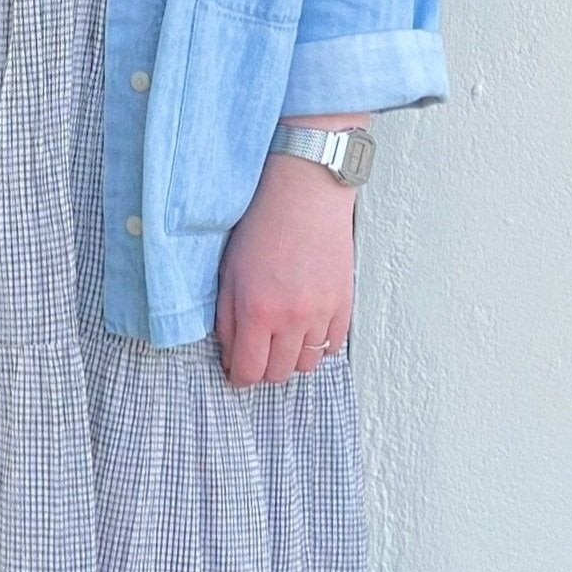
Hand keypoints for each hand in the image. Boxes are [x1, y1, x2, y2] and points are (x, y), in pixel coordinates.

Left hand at [213, 150, 356, 386]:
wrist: (305, 194)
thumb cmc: (263, 225)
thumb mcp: (229, 272)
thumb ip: (227, 319)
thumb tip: (231, 354)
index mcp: (258, 311)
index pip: (249, 371)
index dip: (239, 376)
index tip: (236, 370)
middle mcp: (292, 318)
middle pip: (279, 374)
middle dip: (264, 369)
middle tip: (257, 351)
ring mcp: (322, 313)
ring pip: (308, 364)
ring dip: (292, 358)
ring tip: (283, 339)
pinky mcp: (344, 303)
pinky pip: (333, 346)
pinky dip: (319, 345)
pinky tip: (307, 328)